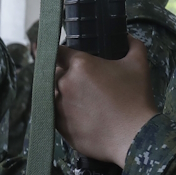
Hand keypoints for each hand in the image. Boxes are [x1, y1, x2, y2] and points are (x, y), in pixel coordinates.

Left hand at [55, 36, 157, 167]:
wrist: (135, 137)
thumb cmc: (136, 98)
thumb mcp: (139, 63)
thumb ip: (132, 44)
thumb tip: (126, 37)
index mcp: (80, 65)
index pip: (56, 51)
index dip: (47, 48)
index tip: (37, 46)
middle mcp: (65, 84)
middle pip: (54, 74)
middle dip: (63, 74)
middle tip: (81, 81)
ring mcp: (60, 107)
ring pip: (53, 95)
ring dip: (62, 95)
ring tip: (83, 101)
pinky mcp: (60, 127)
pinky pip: (56, 115)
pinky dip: (64, 113)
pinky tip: (81, 116)